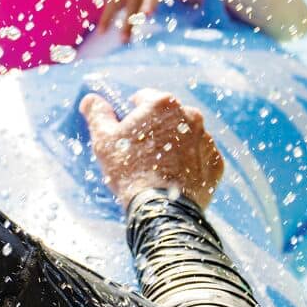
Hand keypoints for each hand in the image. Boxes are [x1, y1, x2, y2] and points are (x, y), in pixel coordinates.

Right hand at [80, 88, 223, 211]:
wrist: (161, 208)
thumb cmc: (129, 170)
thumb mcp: (104, 140)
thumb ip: (97, 114)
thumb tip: (90, 99)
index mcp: (163, 104)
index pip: (143, 98)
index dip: (131, 114)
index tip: (126, 133)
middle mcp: (191, 115)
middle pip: (167, 117)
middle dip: (154, 129)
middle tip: (139, 153)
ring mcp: (207, 139)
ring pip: (185, 136)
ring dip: (173, 145)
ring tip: (157, 169)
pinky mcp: (215, 162)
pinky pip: (199, 157)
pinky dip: (188, 164)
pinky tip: (173, 178)